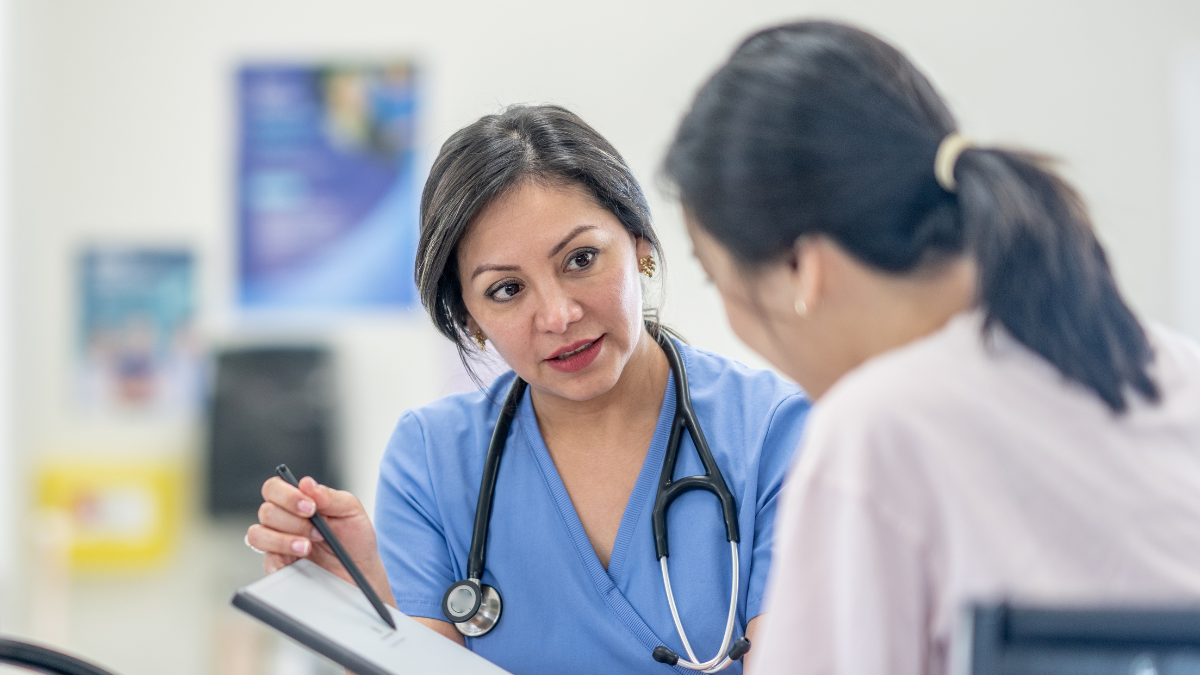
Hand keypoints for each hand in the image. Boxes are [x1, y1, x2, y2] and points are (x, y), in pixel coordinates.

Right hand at [246, 476, 394, 605]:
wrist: (361, 571)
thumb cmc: (355, 538)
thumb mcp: (350, 511)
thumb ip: (329, 496)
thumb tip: (306, 484)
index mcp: (297, 502)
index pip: (274, 488)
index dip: (287, 495)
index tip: (310, 507)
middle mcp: (283, 521)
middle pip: (266, 511)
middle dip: (294, 522)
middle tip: (318, 532)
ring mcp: (277, 545)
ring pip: (257, 535)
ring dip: (282, 540)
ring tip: (308, 548)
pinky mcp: (279, 567)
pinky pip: (266, 562)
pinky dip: (282, 561)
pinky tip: (301, 562)